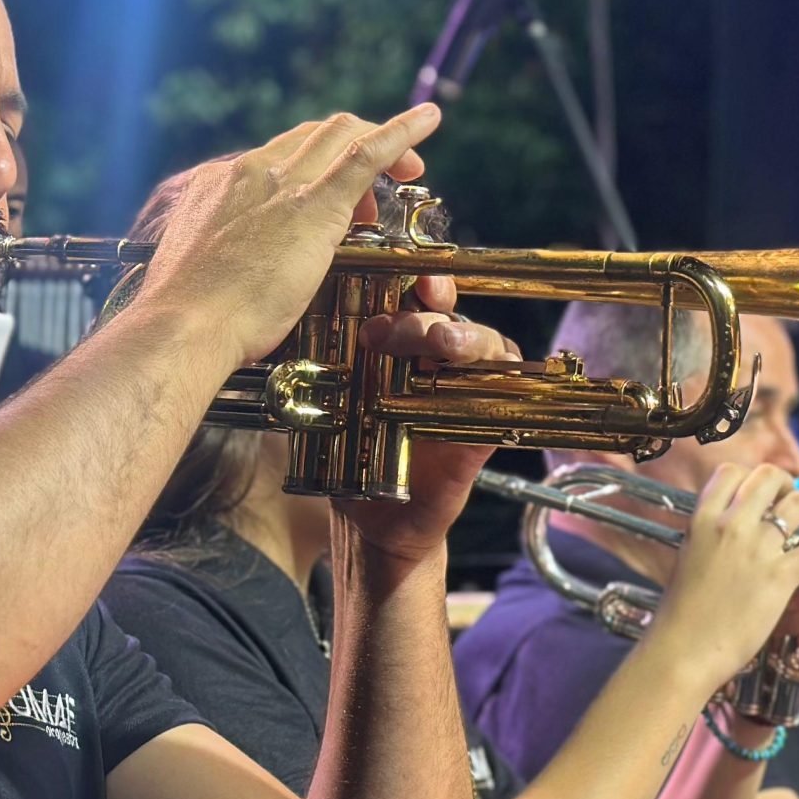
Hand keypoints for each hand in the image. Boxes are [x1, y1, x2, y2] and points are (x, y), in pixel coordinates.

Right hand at [132, 107, 444, 372]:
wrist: (185, 325)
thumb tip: (229, 276)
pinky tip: (430, 121)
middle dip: (348, 147)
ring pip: (340, 135)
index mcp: (217, 185)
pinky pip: (367, 154)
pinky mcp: (315, 205)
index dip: (308, 169)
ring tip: (409, 168)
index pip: (274, 157)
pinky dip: (402, 133)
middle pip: (310, 137)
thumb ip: (218, 259)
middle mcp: (248, 171)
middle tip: (377, 187)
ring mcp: (282, 183)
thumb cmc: (189, 318)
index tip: (329, 201)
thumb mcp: (197, 273)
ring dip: (379, 143)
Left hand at [331, 303, 522, 563]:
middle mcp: (439, 361)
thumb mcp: (332, 405)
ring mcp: (467, 392)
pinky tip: (478, 383)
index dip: (412, 280)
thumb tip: (293, 324)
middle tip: (385, 331)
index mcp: (403, 346)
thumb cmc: (352, 455)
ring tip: (442, 344)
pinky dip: (497, 384)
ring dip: (467, 338)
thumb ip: (324, 366)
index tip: (392, 277)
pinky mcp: (485, 428)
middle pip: (448, 317)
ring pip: (487, 346)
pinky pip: (506, 395)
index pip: (416, 297)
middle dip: (421, 316)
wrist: (374, 521)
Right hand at [647, 466, 798, 684]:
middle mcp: (730, 526)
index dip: (750, 477)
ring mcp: (757, 550)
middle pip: (768, 477)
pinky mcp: (780, 576)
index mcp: (702, 520)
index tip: (760, 491)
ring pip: (798, 503)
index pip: (731, 473)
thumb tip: (719, 531)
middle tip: (791, 498)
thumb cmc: (680, 614)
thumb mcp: (688, 561)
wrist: (682, 649)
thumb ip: (707, 540)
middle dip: (785, 482)